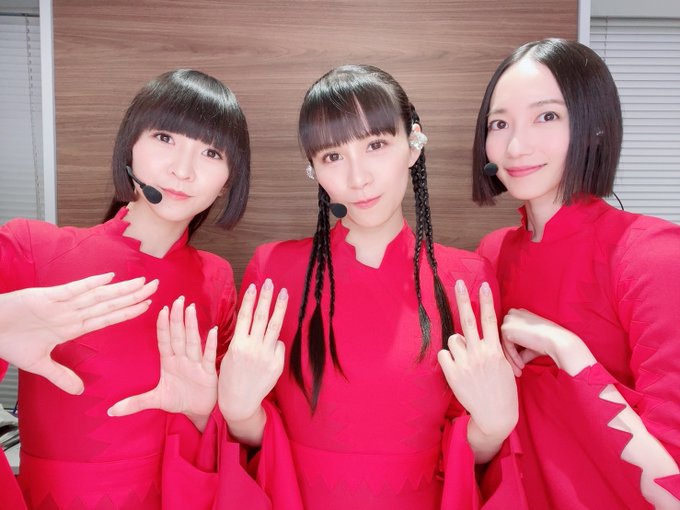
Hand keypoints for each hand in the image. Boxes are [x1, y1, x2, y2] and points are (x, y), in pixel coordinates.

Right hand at [0, 273, 157, 394]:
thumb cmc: (10, 340)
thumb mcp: (38, 364)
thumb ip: (61, 376)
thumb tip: (80, 391)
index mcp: (72, 326)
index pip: (107, 318)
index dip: (128, 311)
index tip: (147, 306)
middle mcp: (72, 312)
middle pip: (109, 303)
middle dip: (133, 296)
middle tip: (157, 286)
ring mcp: (62, 304)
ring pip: (97, 296)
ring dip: (120, 289)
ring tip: (141, 283)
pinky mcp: (47, 296)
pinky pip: (72, 290)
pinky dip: (90, 284)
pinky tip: (109, 278)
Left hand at [108, 296, 217, 431]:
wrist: (198, 412)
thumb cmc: (179, 400)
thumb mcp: (155, 401)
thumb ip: (135, 403)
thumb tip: (110, 412)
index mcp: (169, 363)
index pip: (165, 341)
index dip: (163, 326)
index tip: (162, 309)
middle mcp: (183, 360)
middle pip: (179, 336)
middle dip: (177, 318)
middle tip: (178, 299)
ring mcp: (196, 365)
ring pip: (193, 342)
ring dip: (192, 326)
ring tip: (190, 309)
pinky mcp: (208, 373)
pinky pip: (209, 357)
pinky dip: (211, 345)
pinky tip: (212, 331)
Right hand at [218, 279, 286, 426]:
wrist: (240, 402)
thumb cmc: (230, 377)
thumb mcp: (229, 355)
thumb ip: (242, 339)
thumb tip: (255, 323)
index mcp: (238, 345)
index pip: (246, 316)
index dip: (250, 300)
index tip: (254, 286)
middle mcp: (253, 349)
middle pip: (262, 317)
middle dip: (266, 298)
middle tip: (270, 282)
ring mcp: (267, 356)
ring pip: (275, 327)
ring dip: (279, 307)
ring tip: (283, 293)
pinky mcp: (277, 364)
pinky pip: (279, 345)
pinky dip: (275, 341)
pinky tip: (271, 343)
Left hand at [438, 281, 517, 442]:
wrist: (495, 415)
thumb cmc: (502, 389)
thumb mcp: (504, 364)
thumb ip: (491, 347)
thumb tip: (477, 332)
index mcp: (495, 351)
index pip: (490, 320)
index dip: (487, 301)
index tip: (483, 285)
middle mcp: (479, 354)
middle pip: (468, 320)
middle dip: (463, 299)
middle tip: (458, 283)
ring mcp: (465, 363)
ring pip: (453, 339)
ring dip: (457, 345)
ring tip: (465, 359)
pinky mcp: (452, 374)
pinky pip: (443, 355)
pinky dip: (448, 358)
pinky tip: (456, 367)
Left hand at [501, 308, 596, 375]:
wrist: (557, 340)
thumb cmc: (548, 342)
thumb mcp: (530, 345)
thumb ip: (520, 351)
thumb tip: (512, 362)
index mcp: (519, 314)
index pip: (511, 334)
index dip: (514, 350)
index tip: (520, 364)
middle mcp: (511, 314)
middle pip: (506, 339)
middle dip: (511, 357)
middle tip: (517, 372)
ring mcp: (508, 320)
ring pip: (505, 344)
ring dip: (512, 360)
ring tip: (519, 372)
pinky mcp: (506, 329)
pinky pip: (506, 348)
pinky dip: (514, 358)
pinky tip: (522, 366)